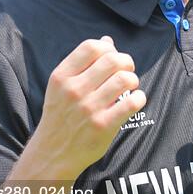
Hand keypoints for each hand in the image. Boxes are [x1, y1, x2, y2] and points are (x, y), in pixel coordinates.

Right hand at [31, 36, 145, 178]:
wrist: (53, 153)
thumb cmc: (61, 114)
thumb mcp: (62, 85)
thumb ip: (83, 62)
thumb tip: (107, 40)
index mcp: (62, 76)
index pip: (91, 47)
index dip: (108, 48)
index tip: (112, 56)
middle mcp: (74, 90)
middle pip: (112, 59)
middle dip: (126, 61)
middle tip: (127, 70)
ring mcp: (89, 108)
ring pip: (124, 79)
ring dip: (133, 79)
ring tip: (129, 86)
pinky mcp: (103, 126)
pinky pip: (132, 102)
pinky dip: (139, 98)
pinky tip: (134, 100)